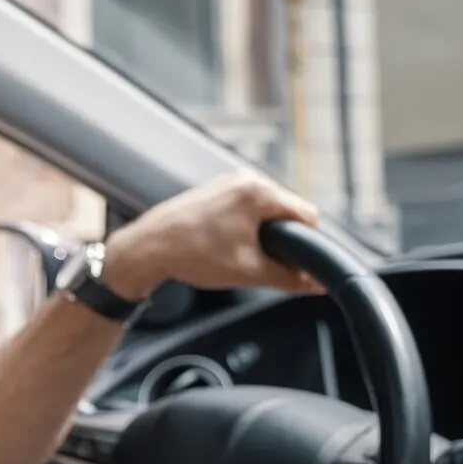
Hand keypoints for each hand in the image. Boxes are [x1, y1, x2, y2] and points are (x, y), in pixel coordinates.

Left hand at [102, 171, 322, 299]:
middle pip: (286, 209)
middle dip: (284, 237)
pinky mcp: (212, 191)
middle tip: (267, 262)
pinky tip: (227, 245)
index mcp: (259, 191)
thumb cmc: (193, 255)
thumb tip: (315, 284)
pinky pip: (243, 207)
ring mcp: (226, 182)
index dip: (308, 242)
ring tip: (243, 255)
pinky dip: (244, 226)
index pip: (307, 214)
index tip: (299, 263)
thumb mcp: (250, 272)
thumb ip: (289, 278)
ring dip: (262, 232)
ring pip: (263, 209)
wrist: (147, 249)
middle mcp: (245, 179)